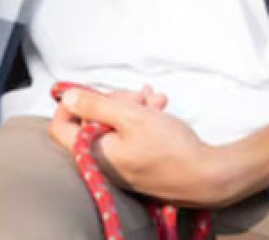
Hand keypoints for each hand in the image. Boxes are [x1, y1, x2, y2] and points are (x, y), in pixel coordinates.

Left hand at [49, 86, 224, 206]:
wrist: (209, 177)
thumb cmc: (170, 148)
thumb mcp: (130, 116)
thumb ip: (95, 105)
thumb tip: (67, 97)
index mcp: (94, 153)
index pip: (59, 128)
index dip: (69, 105)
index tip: (86, 92)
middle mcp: (103, 162)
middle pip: (91, 121)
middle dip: (113, 101)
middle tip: (136, 96)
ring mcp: (121, 165)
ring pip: (115, 125)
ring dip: (132, 106)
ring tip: (153, 99)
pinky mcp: (138, 164)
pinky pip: (130, 135)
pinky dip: (142, 118)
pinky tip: (158, 105)